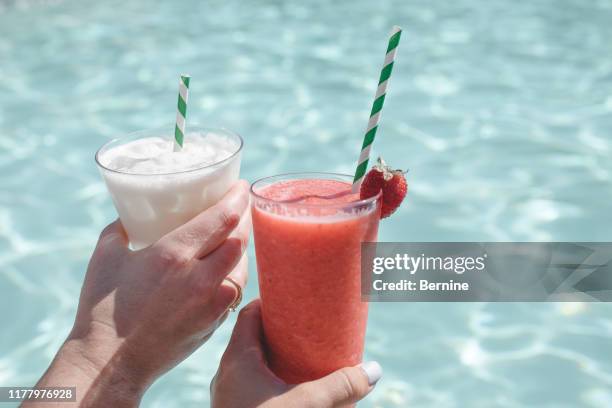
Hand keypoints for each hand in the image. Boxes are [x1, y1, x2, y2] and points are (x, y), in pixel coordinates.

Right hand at [30, 181, 250, 406]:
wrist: (110, 363)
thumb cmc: (103, 309)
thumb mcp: (106, 257)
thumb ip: (121, 229)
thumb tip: (130, 216)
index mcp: (173, 254)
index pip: (223, 217)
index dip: (238, 197)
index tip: (242, 186)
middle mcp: (200, 277)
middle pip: (240, 238)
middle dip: (245, 216)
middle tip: (242, 204)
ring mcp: (211, 303)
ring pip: (243, 264)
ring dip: (243, 245)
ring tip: (237, 232)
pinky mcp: (214, 322)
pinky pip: (235, 289)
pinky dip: (236, 271)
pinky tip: (229, 266)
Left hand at [211, 299, 381, 407]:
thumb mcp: (307, 406)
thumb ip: (341, 386)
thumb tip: (374, 370)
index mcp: (237, 360)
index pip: (249, 315)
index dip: (272, 302)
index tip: (295, 298)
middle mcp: (227, 374)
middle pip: (252, 339)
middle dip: (280, 332)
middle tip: (308, 327)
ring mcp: (229, 397)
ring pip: (252, 366)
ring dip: (276, 358)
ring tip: (304, 356)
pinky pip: (253, 387)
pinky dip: (272, 381)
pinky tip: (293, 390)